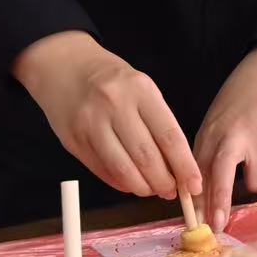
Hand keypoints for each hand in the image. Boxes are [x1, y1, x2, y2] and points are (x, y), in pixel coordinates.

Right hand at [13, 30, 201, 200]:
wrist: (62, 65)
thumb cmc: (111, 79)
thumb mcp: (141, 87)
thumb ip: (156, 122)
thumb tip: (175, 165)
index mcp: (140, 90)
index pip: (169, 136)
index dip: (184, 166)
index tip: (195, 185)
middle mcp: (115, 106)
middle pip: (146, 157)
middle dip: (163, 182)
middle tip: (172, 192)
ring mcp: (90, 124)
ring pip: (123, 169)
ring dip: (142, 187)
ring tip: (152, 189)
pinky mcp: (72, 140)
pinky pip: (101, 171)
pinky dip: (120, 183)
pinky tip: (130, 184)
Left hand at [194, 48, 256, 229]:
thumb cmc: (239, 103)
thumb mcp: (214, 125)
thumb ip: (207, 158)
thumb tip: (200, 200)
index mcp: (209, 135)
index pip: (197, 176)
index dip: (195, 204)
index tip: (194, 226)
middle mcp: (232, 136)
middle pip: (220, 179)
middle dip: (219, 206)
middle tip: (218, 227)